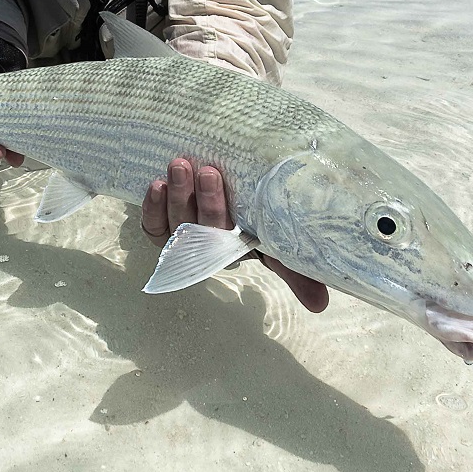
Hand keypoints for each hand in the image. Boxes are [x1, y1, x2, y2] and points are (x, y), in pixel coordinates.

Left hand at [141, 158, 328, 312]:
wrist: (224, 187)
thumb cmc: (253, 220)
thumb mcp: (276, 243)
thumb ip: (295, 270)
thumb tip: (321, 305)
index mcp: (232, 250)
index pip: (229, 247)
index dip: (232, 232)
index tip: (237, 208)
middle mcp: (204, 246)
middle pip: (201, 230)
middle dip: (205, 202)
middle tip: (209, 171)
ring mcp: (179, 235)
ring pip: (174, 223)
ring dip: (178, 195)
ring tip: (181, 165)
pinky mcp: (159, 225)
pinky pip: (151, 223)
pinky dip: (151, 206)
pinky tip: (157, 184)